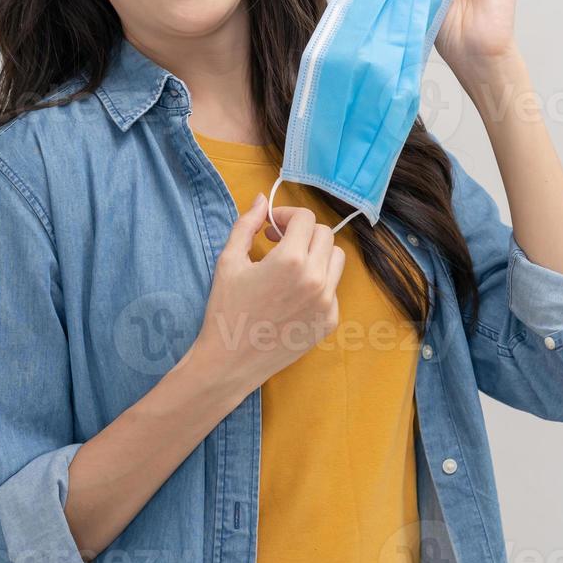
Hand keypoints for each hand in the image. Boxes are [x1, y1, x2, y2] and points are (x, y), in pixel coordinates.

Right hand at [182, 194, 345, 394]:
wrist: (230, 362)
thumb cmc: (225, 310)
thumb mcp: (229, 261)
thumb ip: (246, 224)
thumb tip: (261, 200)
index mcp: (290, 260)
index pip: (304, 218)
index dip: (285, 216)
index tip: (270, 228)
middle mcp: (315, 279)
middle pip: (324, 234)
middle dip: (302, 232)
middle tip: (278, 243)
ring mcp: (326, 302)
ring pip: (336, 259)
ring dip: (316, 253)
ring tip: (290, 265)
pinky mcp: (329, 321)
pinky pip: (333, 288)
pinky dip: (317, 282)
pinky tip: (292, 293)